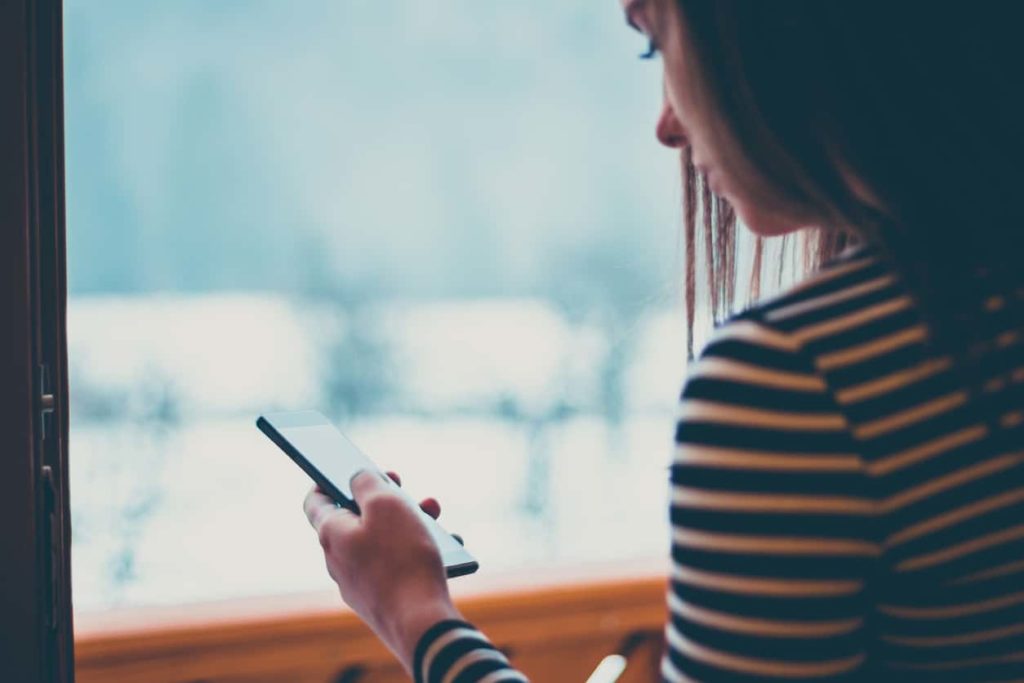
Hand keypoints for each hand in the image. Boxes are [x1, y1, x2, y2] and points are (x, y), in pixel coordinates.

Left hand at [303, 470, 460, 672]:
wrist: (421, 623)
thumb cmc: (402, 559)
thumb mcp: (387, 503)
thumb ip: (367, 482)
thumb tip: (357, 477)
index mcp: (331, 534)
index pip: (316, 500)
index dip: (327, 477)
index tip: (342, 465)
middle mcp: (338, 560)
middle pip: (355, 517)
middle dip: (383, 497)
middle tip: (402, 484)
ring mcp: (360, 583)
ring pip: (380, 540)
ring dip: (406, 520)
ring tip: (434, 513)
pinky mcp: (382, 599)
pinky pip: (396, 564)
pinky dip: (416, 549)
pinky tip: (446, 546)